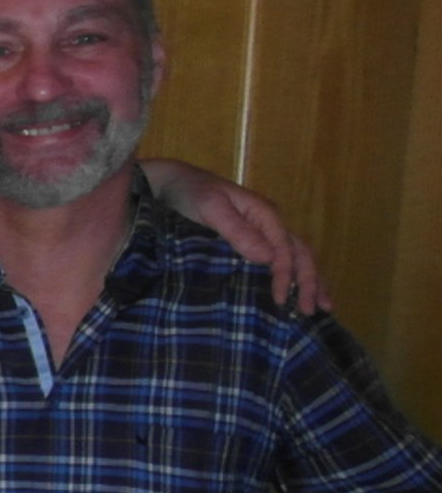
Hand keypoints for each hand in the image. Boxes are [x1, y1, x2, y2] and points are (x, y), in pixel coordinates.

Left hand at [140, 158, 329, 312]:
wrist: (172, 182)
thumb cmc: (190, 193)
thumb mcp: (211, 209)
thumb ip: (237, 231)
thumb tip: (268, 258)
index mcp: (264, 214)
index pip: (284, 250)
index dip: (286, 276)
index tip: (281, 300)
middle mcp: (269, 223)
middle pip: (300, 253)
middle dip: (310, 281)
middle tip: (313, 310)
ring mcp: (261, 230)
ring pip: (296, 256)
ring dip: (310, 280)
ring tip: (320, 306)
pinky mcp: (251, 238)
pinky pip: (279, 258)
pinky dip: (292, 276)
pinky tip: (295, 292)